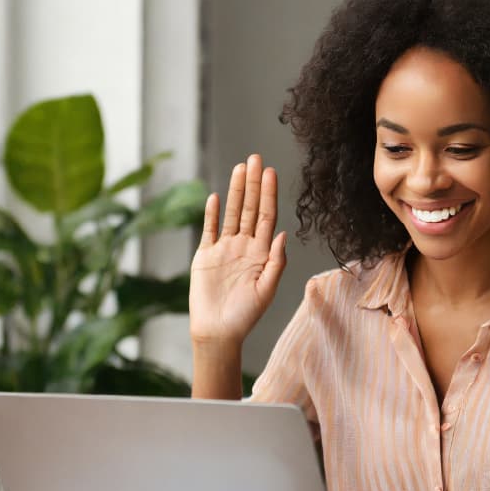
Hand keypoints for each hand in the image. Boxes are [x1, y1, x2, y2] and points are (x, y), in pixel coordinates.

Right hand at [190, 155, 286, 346]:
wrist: (218, 332)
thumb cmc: (245, 316)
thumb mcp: (266, 290)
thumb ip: (276, 262)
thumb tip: (284, 234)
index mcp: (262, 253)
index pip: (267, 217)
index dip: (269, 195)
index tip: (270, 173)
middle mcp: (245, 247)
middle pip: (250, 209)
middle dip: (253, 184)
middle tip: (255, 158)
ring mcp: (224, 249)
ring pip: (232, 213)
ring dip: (236, 191)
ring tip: (239, 168)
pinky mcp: (205, 256)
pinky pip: (209, 230)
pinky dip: (212, 213)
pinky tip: (216, 197)